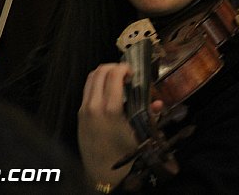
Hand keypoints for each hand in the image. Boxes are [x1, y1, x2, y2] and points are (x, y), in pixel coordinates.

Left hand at [78, 63, 140, 187]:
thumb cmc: (122, 154)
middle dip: (114, 67)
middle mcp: (94, 106)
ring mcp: (84, 109)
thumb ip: (149, 115)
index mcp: (110, 109)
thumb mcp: (139, 135)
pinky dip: (97, 83)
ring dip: (104, 73)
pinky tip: (108, 91)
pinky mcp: (79, 114)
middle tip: (126, 74)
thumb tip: (158, 103)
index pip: (113, 75)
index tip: (133, 72)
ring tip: (117, 80)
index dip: (124, 68)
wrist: (101, 172)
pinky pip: (87, 89)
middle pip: (100, 71)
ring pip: (90, 77)